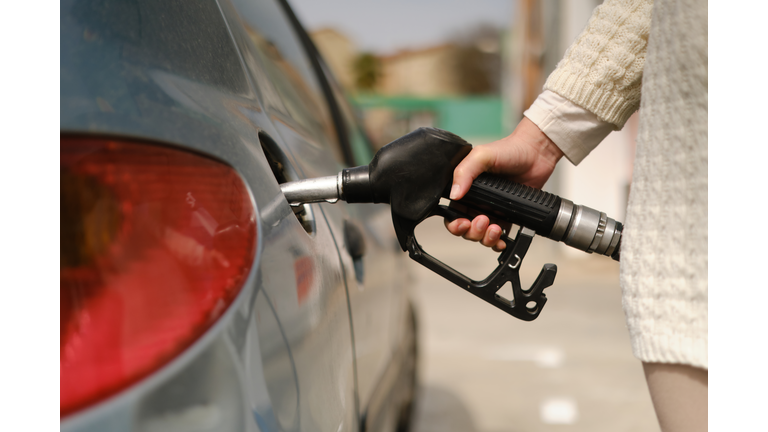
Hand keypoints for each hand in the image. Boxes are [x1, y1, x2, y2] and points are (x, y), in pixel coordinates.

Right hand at [444, 117, 563, 250]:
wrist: (536, 154)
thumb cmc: (509, 149)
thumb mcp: (481, 155)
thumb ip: (464, 172)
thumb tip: (454, 193)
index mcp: (465, 188)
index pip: (452, 213)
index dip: (454, 223)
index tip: (463, 222)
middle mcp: (476, 201)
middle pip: (465, 229)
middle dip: (472, 231)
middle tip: (483, 221)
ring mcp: (491, 210)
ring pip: (481, 236)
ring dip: (486, 238)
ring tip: (495, 228)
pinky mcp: (507, 217)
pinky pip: (498, 237)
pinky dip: (498, 243)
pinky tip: (502, 239)